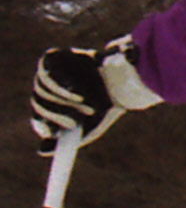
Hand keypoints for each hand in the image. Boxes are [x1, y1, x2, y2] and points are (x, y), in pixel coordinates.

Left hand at [29, 36, 158, 151]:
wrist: (124, 80)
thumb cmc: (109, 105)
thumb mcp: (89, 127)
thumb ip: (67, 140)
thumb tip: (40, 150)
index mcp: (56, 103)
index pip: (39, 114)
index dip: (43, 123)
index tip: (51, 132)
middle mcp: (51, 87)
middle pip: (38, 101)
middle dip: (57, 115)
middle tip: (73, 123)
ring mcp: (51, 70)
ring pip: (42, 88)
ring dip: (63, 100)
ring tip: (85, 102)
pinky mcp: (53, 57)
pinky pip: (46, 72)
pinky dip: (60, 84)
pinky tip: (76, 86)